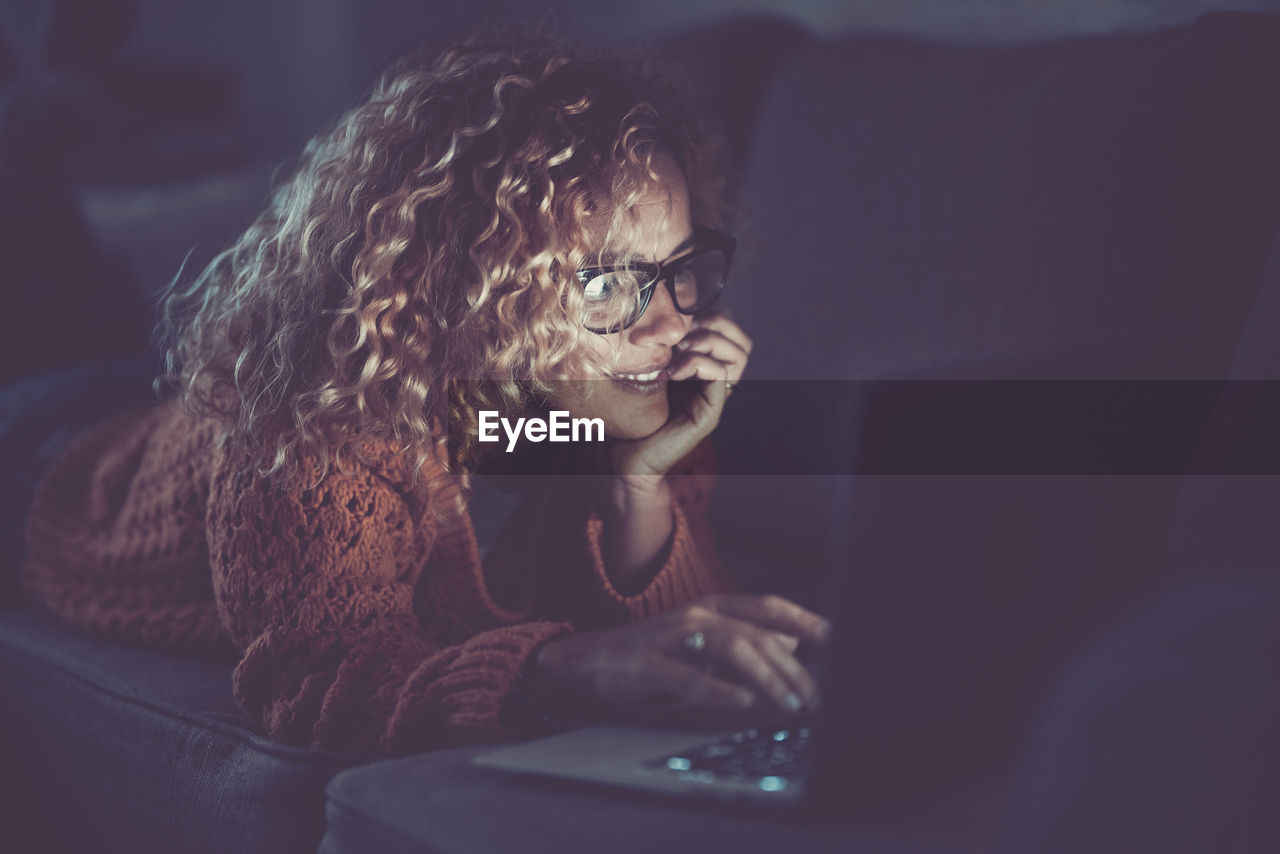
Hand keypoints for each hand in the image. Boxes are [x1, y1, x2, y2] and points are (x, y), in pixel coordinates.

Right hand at [529, 594, 829, 716]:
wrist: (588, 661)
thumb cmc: (652, 655)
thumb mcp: (704, 645)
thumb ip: (747, 641)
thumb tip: (795, 645)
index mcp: (712, 608)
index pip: (768, 607)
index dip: (805, 620)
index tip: (838, 640)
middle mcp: (696, 616)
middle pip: (756, 634)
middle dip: (792, 667)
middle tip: (816, 697)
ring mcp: (671, 637)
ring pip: (730, 649)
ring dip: (765, 676)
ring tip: (788, 702)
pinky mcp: (649, 663)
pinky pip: (688, 676)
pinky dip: (719, 688)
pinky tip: (743, 701)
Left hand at [610, 312, 751, 477]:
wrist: (625, 456)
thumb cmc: (630, 413)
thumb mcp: (646, 370)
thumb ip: (660, 347)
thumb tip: (663, 313)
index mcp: (704, 370)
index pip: (731, 331)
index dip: (712, 316)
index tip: (681, 321)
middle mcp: (715, 383)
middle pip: (741, 341)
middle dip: (715, 325)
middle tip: (683, 335)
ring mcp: (715, 399)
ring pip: (738, 355)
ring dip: (708, 343)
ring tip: (679, 351)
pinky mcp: (710, 413)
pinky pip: (720, 375)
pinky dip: (697, 364)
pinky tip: (673, 371)